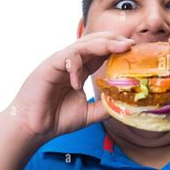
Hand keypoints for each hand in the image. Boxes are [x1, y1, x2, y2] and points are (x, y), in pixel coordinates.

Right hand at [10, 32, 134, 141]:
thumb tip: (126, 104)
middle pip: (95, 42)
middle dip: (115, 41)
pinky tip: (78, 81)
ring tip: (120, 48)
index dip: (118, 49)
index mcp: (81, 70)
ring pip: (83, 44)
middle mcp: (72, 62)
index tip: (136, 51)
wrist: (33, 128)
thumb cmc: (57, 119)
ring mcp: (60, 62)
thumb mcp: (90, 114)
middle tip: (132, 45)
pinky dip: (76, 65)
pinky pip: (66, 57)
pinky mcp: (48, 66)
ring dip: (103, 44)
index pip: (102, 52)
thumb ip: (106, 106)